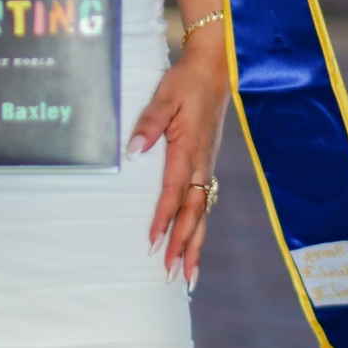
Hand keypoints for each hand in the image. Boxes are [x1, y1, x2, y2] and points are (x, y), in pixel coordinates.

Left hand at [129, 35, 228, 285]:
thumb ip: (149, 124)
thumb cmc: (185, 82)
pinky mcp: (207, 165)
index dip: (163, 219)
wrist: (214, 69)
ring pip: (202, 214)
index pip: (174, 192)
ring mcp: (207, 166)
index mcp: (189, 150)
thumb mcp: (164, 97)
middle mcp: (201, 164)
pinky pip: (204, 203)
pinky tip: (193, 244)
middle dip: (184, 247)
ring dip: (194, 245)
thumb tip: (133, 151)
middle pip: (194, 213)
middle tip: (172, 276)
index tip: (153, 244)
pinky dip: (198, 228)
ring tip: (188, 277)